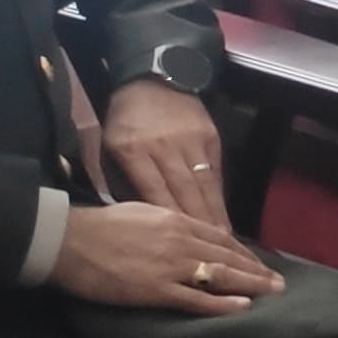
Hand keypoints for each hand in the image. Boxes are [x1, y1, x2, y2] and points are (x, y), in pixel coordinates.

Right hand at [50, 202, 282, 313]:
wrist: (69, 240)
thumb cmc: (99, 225)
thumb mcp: (142, 212)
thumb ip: (168, 221)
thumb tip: (185, 231)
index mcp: (176, 220)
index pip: (220, 237)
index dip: (243, 251)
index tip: (258, 262)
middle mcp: (180, 241)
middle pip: (227, 256)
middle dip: (256, 269)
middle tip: (278, 282)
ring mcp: (170, 266)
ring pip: (220, 276)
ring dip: (250, 285)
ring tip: (271, 293)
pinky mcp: (155, 290)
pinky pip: (196, 300)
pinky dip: (222, 304)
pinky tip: (242, 307)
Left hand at [102, 74, 234, 233]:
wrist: (153, 79)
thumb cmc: (126, 120)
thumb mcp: (112, 147)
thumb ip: (123, 180)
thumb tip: (139, 216)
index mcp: (135, 151)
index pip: (156, 193)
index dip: (172, 222)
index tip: (181, 248)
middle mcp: (166, 148)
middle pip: (186, 193)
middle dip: (201, 227)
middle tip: (214, 259)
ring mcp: (192, 142)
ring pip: (205, 185)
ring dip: (216, 217)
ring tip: (226, 245)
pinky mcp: (210, 138)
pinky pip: (215, 173)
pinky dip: (220, 197)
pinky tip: (224, 217)